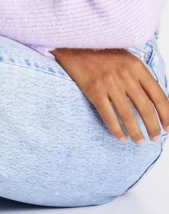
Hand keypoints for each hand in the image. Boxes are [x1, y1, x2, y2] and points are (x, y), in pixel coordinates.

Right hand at [53, 48, 168, 142]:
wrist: (78, 47)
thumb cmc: (104, 55)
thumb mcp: (128, 59)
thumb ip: (141, 76)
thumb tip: (154, 96)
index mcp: (138, 67)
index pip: (158, 94)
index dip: (166, 113)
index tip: (168, 126)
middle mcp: (126, 76)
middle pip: (145, 107)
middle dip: (152, 126)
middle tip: (155, 139)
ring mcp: (110, 85)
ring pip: (128, 114)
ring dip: (135, 131)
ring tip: (140, 141)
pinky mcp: (95, 92)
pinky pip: (108, 115)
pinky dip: (116, 129)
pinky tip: (121, 137)